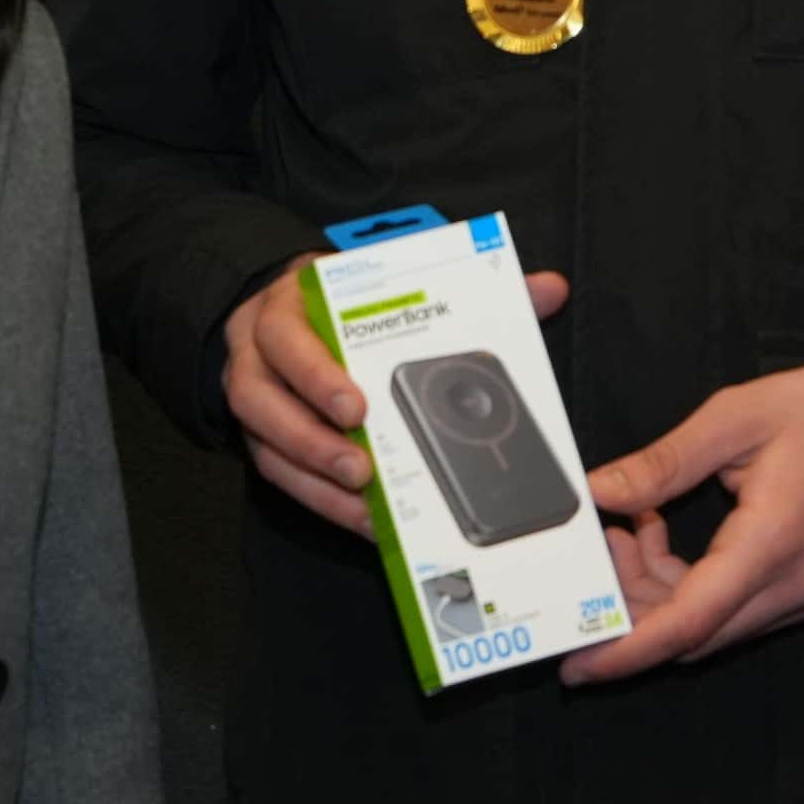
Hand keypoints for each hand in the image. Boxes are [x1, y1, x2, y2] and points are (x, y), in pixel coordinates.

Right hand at [226, 261, 570, 533]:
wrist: (291, 309)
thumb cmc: (353, 304)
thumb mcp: (394, 284)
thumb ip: (470, 289)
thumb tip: (549, 289)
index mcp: (292, 306)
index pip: (287, 336)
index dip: (316, 374)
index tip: (358, 407)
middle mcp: (259, 351)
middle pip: (260, 396)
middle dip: (310, 437)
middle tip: (361, 466)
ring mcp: (254, 396)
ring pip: (263, 443)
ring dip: (313, 477)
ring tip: (365, 501)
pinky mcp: (259, 436)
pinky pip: (277, 475)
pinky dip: (320, 501)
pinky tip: (365, 518)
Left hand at [563, 359, 803, 682]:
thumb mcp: (737, 416)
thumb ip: (664, 462)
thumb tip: (600, 492)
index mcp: (775, 540)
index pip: (690, 621)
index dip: (629, 649)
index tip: (580, 665)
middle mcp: (796, 585)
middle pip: (694, 634)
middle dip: (632, 610)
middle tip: (597, 556)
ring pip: (713, 626)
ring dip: (660, 595)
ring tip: (632, 528)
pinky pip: (736, 611)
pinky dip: (691, 588)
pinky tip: (667, 535)